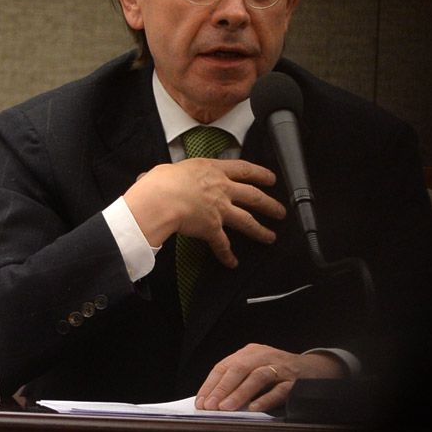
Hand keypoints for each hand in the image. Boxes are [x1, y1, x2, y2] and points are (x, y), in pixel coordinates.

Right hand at [123, 158, 285, 267]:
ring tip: (271, 236)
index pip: (243, 169)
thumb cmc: (162, 182)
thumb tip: (150, 178)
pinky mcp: (212, 228)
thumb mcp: (170, 169)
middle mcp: (222, 189)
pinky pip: (222, 245)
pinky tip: (233, 263)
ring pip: (247, 220)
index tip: (271, 178)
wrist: (162, 199)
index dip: (260, 173)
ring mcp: (220, 209)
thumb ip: (171, 175)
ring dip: (261, 230)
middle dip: (269, 204)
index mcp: (213, 170)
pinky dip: (227, 255)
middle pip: (253, 196)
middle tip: (281, 210)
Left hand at [195, 344, 345, 412]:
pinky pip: (279, 389)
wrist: (314, 369)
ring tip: (227, 408)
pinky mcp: (294, 380)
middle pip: (239, 368)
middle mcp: (264, 356)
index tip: (201, 400)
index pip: (226, 365)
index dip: (211, 383)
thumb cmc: (280, 371)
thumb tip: (214, 400)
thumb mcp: (257, 369)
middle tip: (211, 405)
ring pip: (257, 376)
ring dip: (240, 393)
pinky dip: (265, 398)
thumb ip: (239, 381)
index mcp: (251, 352)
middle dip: (222, 388)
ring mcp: (280, 367)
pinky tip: (254, 408)